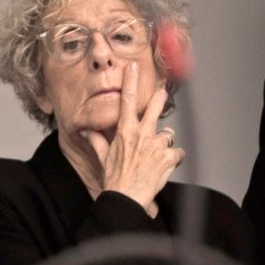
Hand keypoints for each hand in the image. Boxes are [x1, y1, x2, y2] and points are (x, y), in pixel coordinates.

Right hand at [87, 59, 181, 214]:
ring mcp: (157, 145)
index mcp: (125, 131)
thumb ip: (97, 141)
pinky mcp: (169, 157)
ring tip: (157, 152)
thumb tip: (87, 132)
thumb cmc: (114, 178)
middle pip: (154, 108)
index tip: (133, 67)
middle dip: (158, 98)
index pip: (127, 100)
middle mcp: (142, 134)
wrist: (127, 197)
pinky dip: (173, 158)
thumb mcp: (103, 157)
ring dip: (164, 141)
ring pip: (168, 133)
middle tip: (161, 90)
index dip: (130, 81)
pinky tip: (166, 165)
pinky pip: (177, 152)